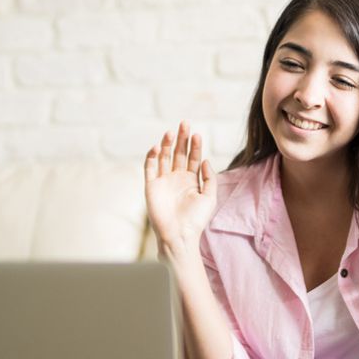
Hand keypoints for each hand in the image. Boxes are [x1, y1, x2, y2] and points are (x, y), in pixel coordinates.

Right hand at [144, 121, 216, 259]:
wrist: (179, 235)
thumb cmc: (196, 220)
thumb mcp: (210, 197)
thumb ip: (209, 178)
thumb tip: (206, 160)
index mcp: (191, 180)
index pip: (193, 158)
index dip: (195, 146)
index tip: (197, 134)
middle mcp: (176, 178)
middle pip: (178, 153)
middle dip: (181, 139)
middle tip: (184, 123)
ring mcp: (163, 181)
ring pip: (163, 157)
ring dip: (166, 144)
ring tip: (171, 132)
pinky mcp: (151, 186)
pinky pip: (149, 167)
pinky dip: (151, 156)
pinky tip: (157, 146)